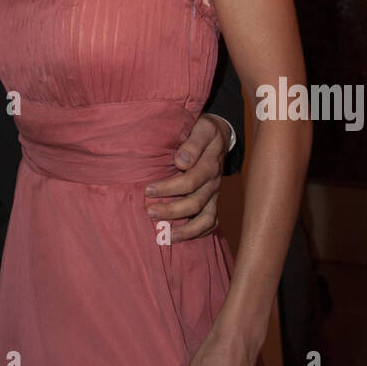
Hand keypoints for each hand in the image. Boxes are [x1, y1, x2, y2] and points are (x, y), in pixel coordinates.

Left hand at [144, 112, 230, 241]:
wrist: (218, 134)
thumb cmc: (204, 130)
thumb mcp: (202, 128)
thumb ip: (193, 144)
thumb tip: (181, 162)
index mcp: (210, 164)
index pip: (191, 181)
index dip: (169, 188)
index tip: (148, 190)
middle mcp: (213, 182)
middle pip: (195, 203)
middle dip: (171, 211)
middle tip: (149, 212)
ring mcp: (214, 194)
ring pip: (205, 219)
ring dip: (185, 230)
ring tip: (164, 236)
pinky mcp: (213, 201)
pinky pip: (210, 223)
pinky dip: (196, 233)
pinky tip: (178, 237)